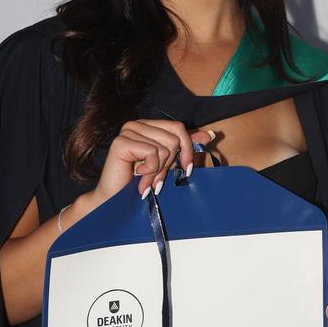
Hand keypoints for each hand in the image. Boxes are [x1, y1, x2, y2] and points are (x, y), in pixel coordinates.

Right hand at [92, 119, 213, 201]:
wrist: (115, 201)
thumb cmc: (140, 183)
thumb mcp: (169, 163)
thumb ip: (186, 147)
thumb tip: (211, 134)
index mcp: (148, 126)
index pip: (179, 128)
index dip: (187, 149)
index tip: (187, 170)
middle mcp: (137, 124)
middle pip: (175, 137)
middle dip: (170, 164)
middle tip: (158, 179)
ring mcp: (128, 131)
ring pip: (165, 147)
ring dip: (159, 170)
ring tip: (147, 180)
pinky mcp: (121, 142)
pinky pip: (153, 153)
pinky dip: (150, 170)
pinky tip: (137, 175)